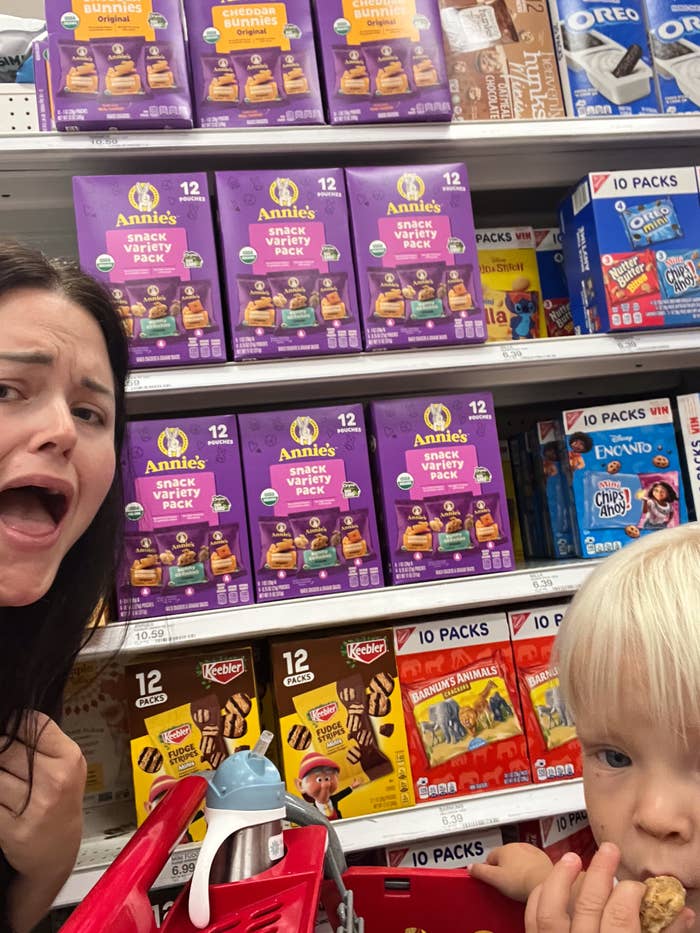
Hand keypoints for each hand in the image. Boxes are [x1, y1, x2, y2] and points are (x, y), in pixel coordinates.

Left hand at [0, 713, 85, 929]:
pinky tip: (2, 803)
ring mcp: (35, 806)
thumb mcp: (66, 767)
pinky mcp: (13, 829)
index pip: (34, 724)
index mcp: (70, 758)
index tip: (10, 734)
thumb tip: (9, 723)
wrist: (57, 853)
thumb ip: (44, 744)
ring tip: (5, 785)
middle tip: (6, 765)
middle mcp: (55, 780)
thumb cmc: (59, 803)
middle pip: (8, 749)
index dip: (15, 727)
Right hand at [469, 843, 553, 901]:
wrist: (545, 882)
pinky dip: (528, 868)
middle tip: (505, 883)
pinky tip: (528, 879)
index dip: (488, 869)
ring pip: (518, 858)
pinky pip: (530, 862)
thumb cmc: (521, 881)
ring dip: (516, 867)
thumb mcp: (495, 879)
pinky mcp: (541, 857)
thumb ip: (480, 871)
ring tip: (517, 882)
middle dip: (503, 868)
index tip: (490, 878)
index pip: (489, 857)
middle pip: (504, 856)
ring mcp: (530, 850)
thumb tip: (470, 866)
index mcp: (503, 849)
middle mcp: (516, 845)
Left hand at [525, 842, 694, 931]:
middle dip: (599, 873)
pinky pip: (533, 925)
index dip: (630, 895)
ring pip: (550, 912)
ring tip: (572, 857)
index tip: (638, 887)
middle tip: (609, 850)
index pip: (620, 919)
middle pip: (587, 907)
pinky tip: (551, 883)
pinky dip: (539, 899)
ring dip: (560, 879)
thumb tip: (684, 914)